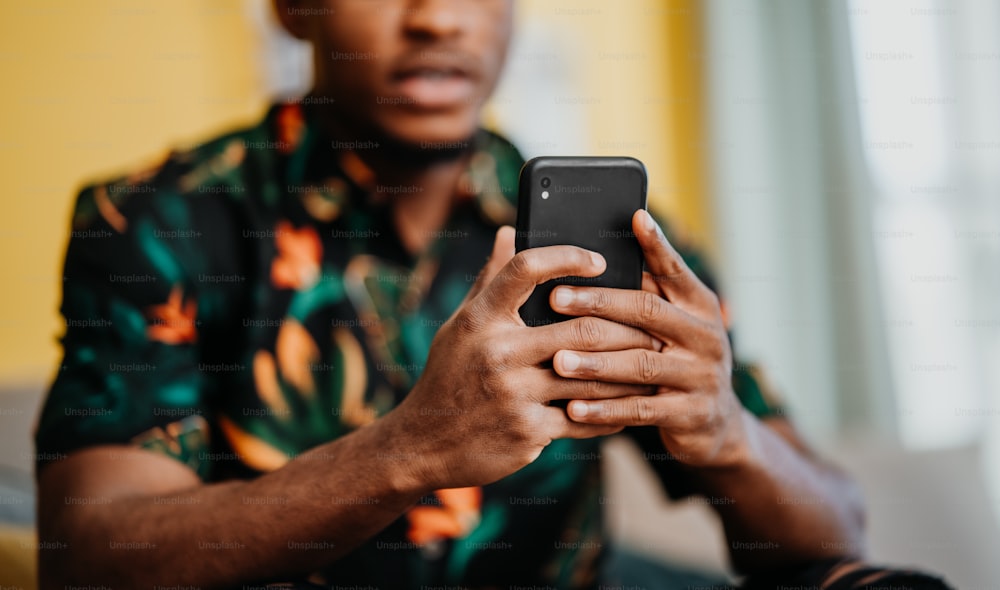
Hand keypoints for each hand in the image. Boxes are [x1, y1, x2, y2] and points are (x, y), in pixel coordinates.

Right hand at [382, 226, 659, 490]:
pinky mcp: (528, 430)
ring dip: (628, 371)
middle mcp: (497, 351)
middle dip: (626, 327)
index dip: (568, 257)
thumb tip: (509, 231)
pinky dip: (612, 413)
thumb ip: (490, 279)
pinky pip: (584, 418)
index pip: (526, 269)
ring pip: (591, 376)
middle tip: (653, 323)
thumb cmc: (448, 376)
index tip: (600, 261)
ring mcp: (514, 393)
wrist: (424, 443)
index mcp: (481, 318)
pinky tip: (629, 406)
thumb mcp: (460, 325)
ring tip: (652, 363)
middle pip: (581, 328)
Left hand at [549, 210, 749, 468]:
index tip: (634, 217)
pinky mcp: (691, 412)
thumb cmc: (677, 360)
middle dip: (598, 303)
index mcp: (699, 305)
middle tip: (554, 298)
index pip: (674, 269)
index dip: (656, 244)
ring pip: (640, 363)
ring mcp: (701, 375)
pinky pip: (641, 410)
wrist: (716, 424)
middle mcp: (706, 335)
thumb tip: (598, 253)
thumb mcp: (674, 324)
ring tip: (556, 361)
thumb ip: (647, 292)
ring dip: (595, 362)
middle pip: (648, 311)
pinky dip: (605, 410)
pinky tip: (572, 408)